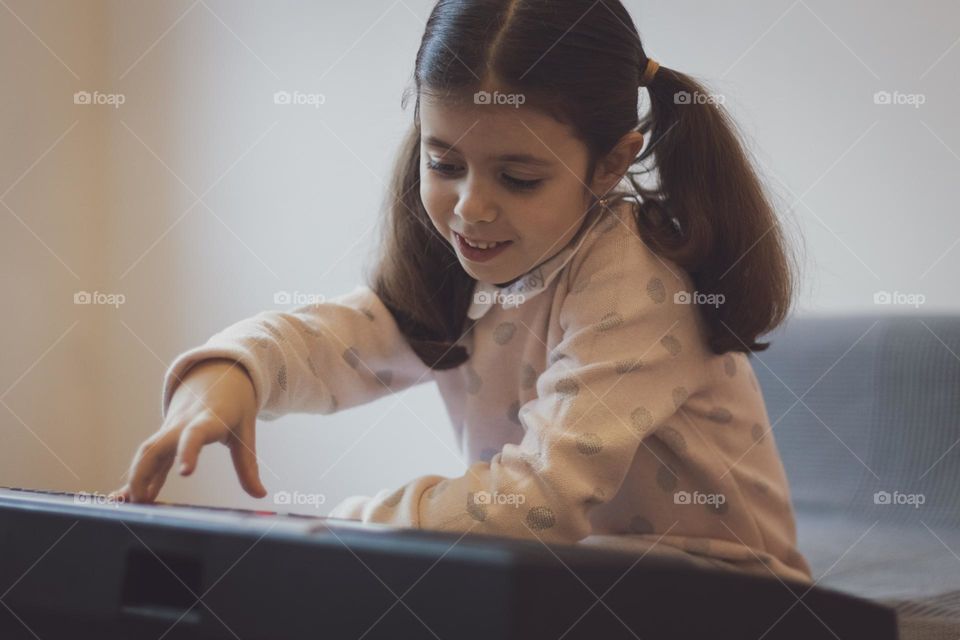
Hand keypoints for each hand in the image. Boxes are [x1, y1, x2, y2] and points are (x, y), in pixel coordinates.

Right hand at [110, 358, 266, 503]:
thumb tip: (260, 495)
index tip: (185, 473)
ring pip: (146, 452)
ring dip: (136, 477)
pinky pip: (149, 457)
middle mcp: (182, 423)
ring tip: (133, 505)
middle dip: (143, 473)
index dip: (189, 451)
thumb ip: (248, 466)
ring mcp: (170, 429)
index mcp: (208, 419)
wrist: (217, 376)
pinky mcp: (165, 437)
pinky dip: (140, 476)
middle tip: (141, 502)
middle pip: (156, 446)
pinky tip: (132, 498)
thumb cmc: (234, 406)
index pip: (196, 434)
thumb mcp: (245, 433)